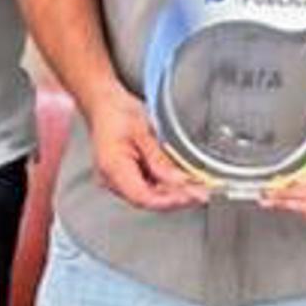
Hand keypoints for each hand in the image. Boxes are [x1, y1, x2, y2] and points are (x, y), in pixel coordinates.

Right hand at [87, 91, 208, 210]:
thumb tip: (179, 181)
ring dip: (174, 193)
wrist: (103, 104)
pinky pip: (147, 187)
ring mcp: (116, 181)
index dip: (169, 200)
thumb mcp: (143, 132)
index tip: (191, 197)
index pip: (142, 196)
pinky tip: (183, 182)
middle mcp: (111, 179)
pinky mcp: (124, 178)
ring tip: (198, 187)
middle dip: (176, 197)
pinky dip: (166, 185)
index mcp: (112, 167)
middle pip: (148, 199)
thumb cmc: (117, 112)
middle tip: (202, 192)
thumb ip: (159, 159)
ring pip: (150, 195)